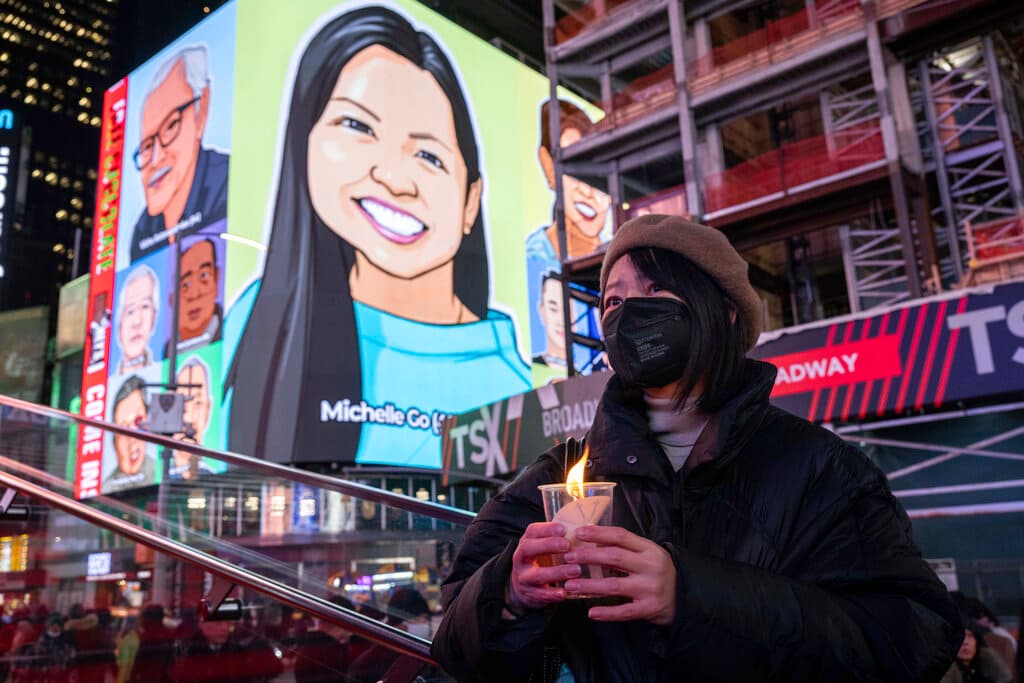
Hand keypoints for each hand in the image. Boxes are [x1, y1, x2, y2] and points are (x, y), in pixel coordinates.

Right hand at [507, 522, 580, 610]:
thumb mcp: (544, 548)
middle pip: (529, 548)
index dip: (546, 529)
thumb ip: (558, 539)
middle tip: (568, 545)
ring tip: (576, 570)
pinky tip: (565, 592)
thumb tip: (586, 528)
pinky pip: (541, 595)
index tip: (563, 529)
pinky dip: (553, 594)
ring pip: (537, 574)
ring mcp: (523, 577)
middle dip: (548, 545)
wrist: (524, 587)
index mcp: (526, 542)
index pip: (532, 531)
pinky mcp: (530, 594)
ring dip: (557, 572)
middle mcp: (521, 559)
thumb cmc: (541, 561)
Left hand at [562, 525, 676, 625]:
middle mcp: (650, 566)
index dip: (599, 533)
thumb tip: (593, 543)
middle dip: (588, 557)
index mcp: (649, 549)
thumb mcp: (646, 554)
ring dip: (589, 585)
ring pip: (615, 585)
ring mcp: (650, 588)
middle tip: (569, 558)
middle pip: (614, 558)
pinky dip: (607, 613)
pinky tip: (591, 612)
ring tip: (570, 586)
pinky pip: (624, 611)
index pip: (621, 536)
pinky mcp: (649, 608)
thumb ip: (624, 549)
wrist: (684, 597)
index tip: (579, 533)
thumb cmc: (657, 571)